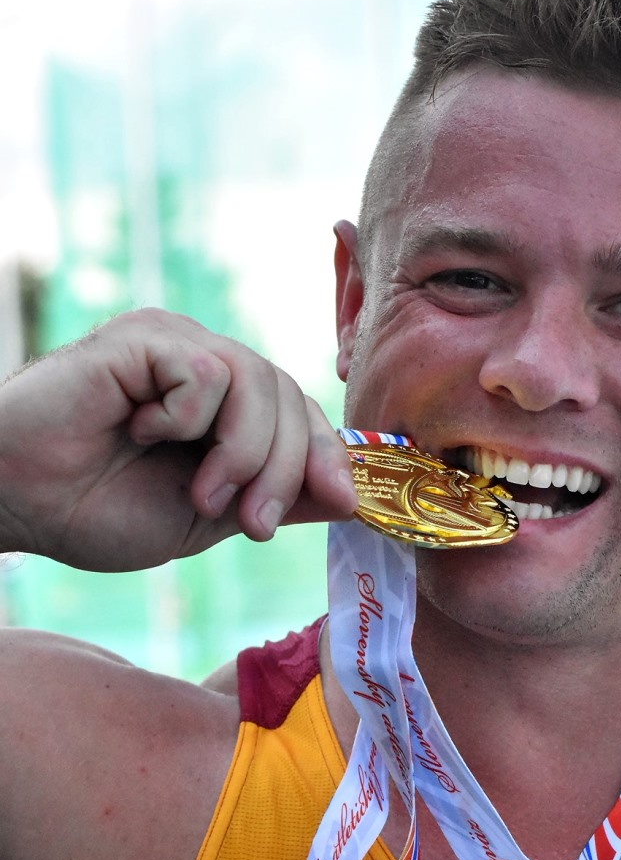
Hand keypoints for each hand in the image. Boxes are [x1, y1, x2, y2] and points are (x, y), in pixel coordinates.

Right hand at [0, 309, 357, 570]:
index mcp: (226, 405)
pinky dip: (186, 418)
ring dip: (243, 453)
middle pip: (291, 397)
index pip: (302, 414)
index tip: (345, 504)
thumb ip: (274, 499)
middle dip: (286, 469)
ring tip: (201, 492)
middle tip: (254, 522)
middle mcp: (208, 365)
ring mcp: (176, 343)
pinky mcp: (142, 337)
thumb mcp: (209, 516)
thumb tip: (349, 496)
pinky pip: (205, 372)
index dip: (328, 456)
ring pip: (258, 381)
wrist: (19, 504)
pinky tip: (141, 431)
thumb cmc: (97, 509)